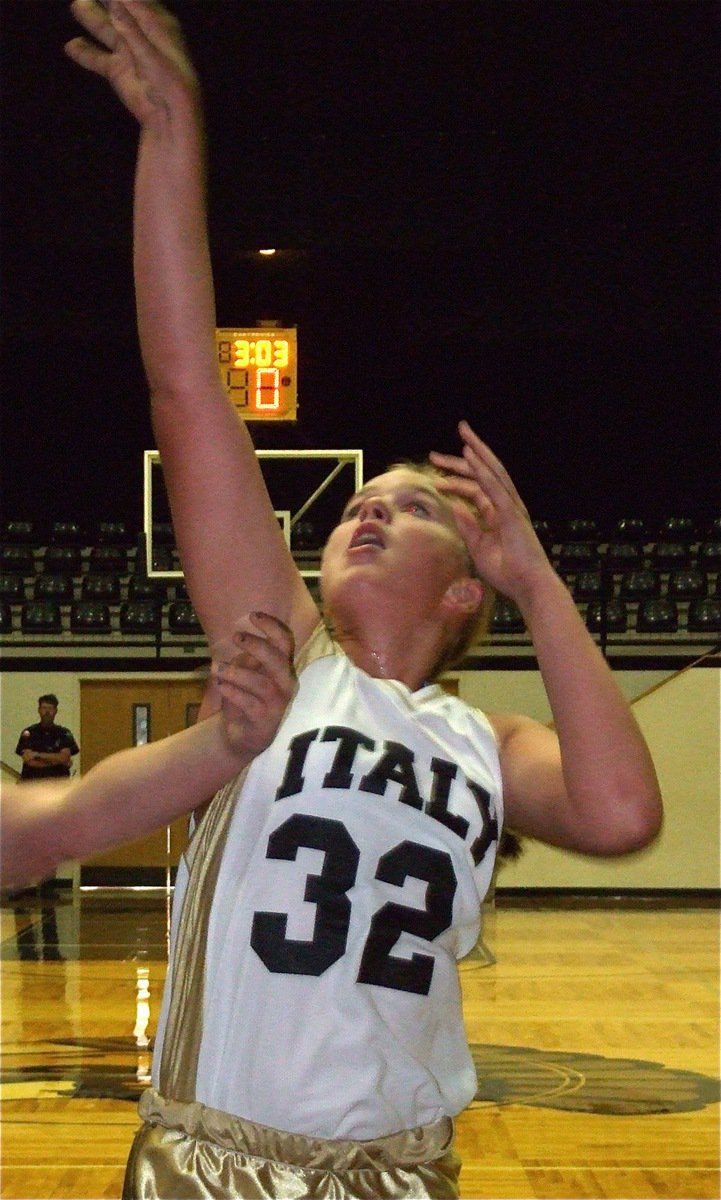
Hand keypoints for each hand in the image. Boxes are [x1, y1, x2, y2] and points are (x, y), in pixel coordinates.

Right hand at [65, 0, 199, 126]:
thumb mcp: (149, 51)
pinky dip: (85, 54)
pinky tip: (70, 46)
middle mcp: (141, 35)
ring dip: (92, 18)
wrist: (169, 116)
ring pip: (106, 31)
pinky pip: (98, 59)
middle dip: (106, 0)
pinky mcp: (118, 71)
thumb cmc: (169, 80)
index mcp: (157, 24)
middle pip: (118, 10)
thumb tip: (115, 0)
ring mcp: (128, 52)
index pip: (134, 0)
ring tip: (77, 5)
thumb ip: (130, 26)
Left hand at [211, 612, 296, 759]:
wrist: (242, 736)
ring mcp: (277, 704)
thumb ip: (246, 658)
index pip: (285, 641)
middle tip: (235, 636)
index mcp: (281, 667)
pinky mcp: (265, 721)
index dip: (272, 626)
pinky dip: (233, 693)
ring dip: (236, 672)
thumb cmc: (245, 698)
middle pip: (277, 660)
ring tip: (216, 668)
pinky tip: (220, 685)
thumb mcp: (245, 673)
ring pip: (261, 684)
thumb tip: (240, 639)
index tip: (253, 615)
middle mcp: (285, 683)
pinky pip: (249, 704)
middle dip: (257, 645)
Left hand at [429, 420, 553, 610]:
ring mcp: (510, 507)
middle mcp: (506, 505)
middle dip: (464, 458)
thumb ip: (468, 527)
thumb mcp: (479, 548)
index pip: (475, 488)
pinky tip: (470, 457)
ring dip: (475, 453)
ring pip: (492, 472)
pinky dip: (482, 471)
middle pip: (484, 473)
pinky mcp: (512, 514)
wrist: (529, 587)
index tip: (435, 473)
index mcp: (498, 513)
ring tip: (461, 434)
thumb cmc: (508, 573)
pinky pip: (494, 487)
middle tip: (436, 452)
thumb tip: (454, 508)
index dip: (456, 478)